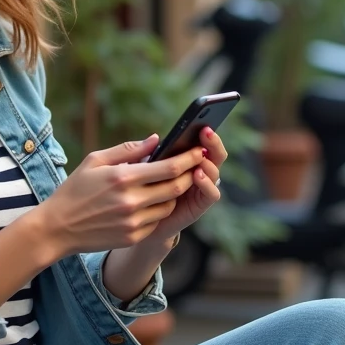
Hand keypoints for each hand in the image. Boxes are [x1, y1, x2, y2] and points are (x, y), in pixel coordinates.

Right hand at [38, 135, 204, 256]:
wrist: (57, 228)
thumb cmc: (75, 189)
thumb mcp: (95, 160)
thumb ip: (128, 149)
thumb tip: (157, 139)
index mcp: (123, 177)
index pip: (169, 167)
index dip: (188, 159)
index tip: (199, 151)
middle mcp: (131, 201)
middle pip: (176, 187)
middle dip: (190, 175)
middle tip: (195, 166)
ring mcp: (133, 222)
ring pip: (169, 205)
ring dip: (175, 193)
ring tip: (173, 183)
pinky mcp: (132, 237)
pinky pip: (157, 221)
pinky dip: (160, 209)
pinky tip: (153, 201)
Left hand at [140, 126, 227, 245]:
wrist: (130, 222)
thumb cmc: (129, 192)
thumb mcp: (130, 169)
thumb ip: (139, 154)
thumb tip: (155, 137)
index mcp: (182, 158)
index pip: (201, 141)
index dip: (204, 133)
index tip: (200, 122)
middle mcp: (195, 171)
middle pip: (214, 154)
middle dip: (212, 142)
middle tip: (206, 132)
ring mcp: (198, 189)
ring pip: (214, 172)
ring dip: (210, 161)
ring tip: (199, 155)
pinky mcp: (198, 206)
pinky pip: (211, 195)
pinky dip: (207, 183)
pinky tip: (197, 175)